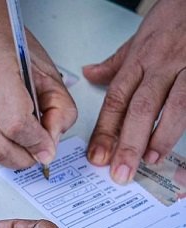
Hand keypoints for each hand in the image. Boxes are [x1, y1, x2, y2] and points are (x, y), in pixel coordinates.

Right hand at [0, 1, 76, 168]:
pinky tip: (9, 131)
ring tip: (27, 140)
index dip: (36, 143)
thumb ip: (59, 110)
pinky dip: (1, 145)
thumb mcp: (48, 73)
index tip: (48, 147)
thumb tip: (50, 144)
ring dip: (13, 154)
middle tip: (39, 153)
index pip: (16, 125)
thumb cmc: (10, 46)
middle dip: (23, 158)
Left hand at [83, 0, 185, 184]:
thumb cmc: (174, 17)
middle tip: (120, 171)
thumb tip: (90, 74)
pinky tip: (180, 144)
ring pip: (175, 105)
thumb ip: (117, 62)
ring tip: (150, 160)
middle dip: (128, 142)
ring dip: (161, 136)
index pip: (116, 99)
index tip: (96, 156)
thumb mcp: (140, 37)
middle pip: (141, 108)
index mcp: (139, 60)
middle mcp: (162, 65)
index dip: (105, 130)